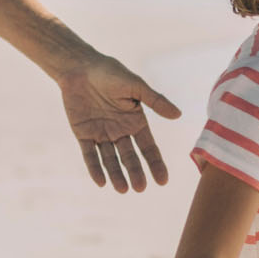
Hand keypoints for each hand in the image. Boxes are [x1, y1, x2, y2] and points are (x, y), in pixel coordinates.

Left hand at [59, 55, 183, 192]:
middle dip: (136, 172)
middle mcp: (120, 131)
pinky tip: (100, 182)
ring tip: (122, 189)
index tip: (162, 181)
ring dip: (116, 175)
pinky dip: (95, 168)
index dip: (155, 164)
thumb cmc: (110, 73)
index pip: (148, 148)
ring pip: (110, 160)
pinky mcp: (83, 134)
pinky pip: (90, 155)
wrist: (80, 68)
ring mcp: (102, 135)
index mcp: (135, 122)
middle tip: (140, 188)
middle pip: (130, 157)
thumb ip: (155, 101)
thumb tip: (178, 115)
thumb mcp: (135, 86)